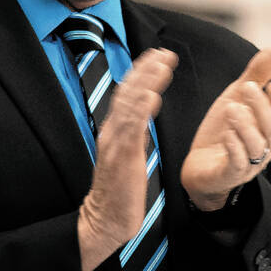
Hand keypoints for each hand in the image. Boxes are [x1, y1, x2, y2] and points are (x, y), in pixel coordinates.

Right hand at [77, 48, 176, 270]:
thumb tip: (146, 113)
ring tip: (163, 64)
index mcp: (114, 131)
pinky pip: (131, 129)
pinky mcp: (122, 157)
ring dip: (147, 81)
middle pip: (127, 91)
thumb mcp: (129, 154)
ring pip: (129, 104)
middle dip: (145, 68)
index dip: (142, 72)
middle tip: (164, 52)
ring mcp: (115, 143)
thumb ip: (135, 132)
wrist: (106, 219)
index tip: (158, 56)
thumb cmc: (121, 191)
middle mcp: (111, 132)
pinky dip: (141, 109)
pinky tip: (153, 95)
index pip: (127, 94)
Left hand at [181, 48, 270, 211]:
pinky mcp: (228, 176)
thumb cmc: (224, 131)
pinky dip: (234, 148)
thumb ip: (256, 76)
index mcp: (267, 129)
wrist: (199, 167)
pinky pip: (237, 164)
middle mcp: (263, 148)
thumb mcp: (237, 98)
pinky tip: (226, 134)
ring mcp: (248, 165)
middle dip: (261, 107)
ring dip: (246, 126)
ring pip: (256, 147)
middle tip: (248, 87)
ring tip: (232, 108)